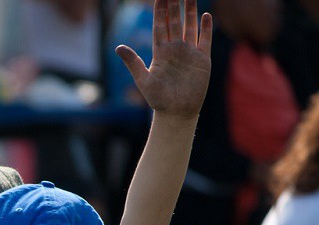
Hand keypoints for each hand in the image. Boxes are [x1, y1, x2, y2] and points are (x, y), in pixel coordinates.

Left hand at [116, 0, 211, 119]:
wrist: (177, 113)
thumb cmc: (158, 100)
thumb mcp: (143, 80)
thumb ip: (133, 63)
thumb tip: (118, 47)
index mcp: (160, 52)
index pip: (160, 26)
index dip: (159, 11)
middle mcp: (175, 49)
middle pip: (174, 22)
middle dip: (174, 6)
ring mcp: (189, 53)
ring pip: (189, 27)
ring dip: (190, 12)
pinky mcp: (203, 60)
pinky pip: (204, 40)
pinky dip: (206, 28)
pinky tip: (206, 15)